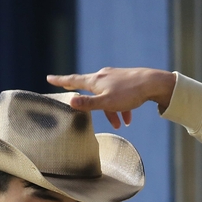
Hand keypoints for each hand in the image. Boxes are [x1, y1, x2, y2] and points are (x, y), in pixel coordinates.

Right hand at [46, 67, 176, 128]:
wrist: (153, 83)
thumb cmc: (128, 94)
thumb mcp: (106, 102)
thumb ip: (88, 103)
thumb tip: (70, 101)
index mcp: (95, 80)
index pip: (73, 80)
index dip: (60, 81)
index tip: (49, 78)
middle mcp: (103, 75)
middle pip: (91, 91)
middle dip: (93, 106)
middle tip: (88, 111)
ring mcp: (114, 77)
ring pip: (107, 96)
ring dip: (111, 112)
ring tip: (120, 125)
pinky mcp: (125, 80)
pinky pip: (118, 96)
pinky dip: (120, 107)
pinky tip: (128, 119)